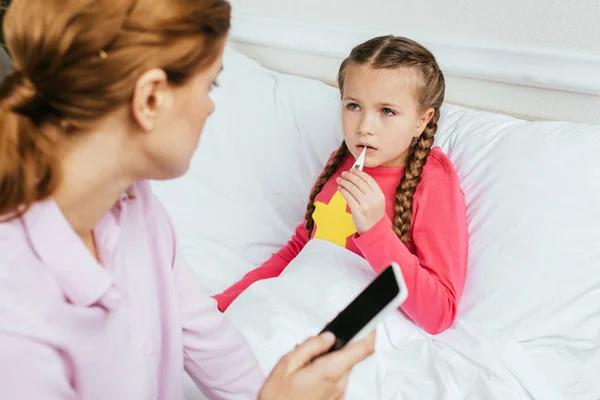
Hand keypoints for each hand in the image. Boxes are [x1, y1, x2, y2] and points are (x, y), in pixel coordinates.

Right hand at [258, 331, 374, 399]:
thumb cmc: (277, 396)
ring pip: (342, 367)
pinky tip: (308, 377)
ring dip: (328, 361)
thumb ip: (311, 346)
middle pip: (349, 356)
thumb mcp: (287, 362)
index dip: (369, 333)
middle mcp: (339, 384)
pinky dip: (326, 374)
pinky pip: (336, 380)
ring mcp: (338, 394)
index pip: (362, 349)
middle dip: (334, 347)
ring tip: (305, 366)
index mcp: (329, 371)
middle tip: (313, 348)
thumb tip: (328, 336)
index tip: (369, 323)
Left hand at [336, 169, 385, 234]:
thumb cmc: (373, 215)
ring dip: (344, 182)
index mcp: (379, 194)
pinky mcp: (357, 210)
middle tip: (343, 173)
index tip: (352, 169)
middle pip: (359, 182)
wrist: (374, 230)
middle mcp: (373, 198)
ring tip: (339, 180)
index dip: (359, 173)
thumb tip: (356, 178)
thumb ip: (369, 191)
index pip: (368, 179)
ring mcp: (366, 204)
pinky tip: (339, 188)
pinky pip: (348, 197)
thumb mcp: (377, 201)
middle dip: (349, 176)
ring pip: (352, 188)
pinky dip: (343, 191)